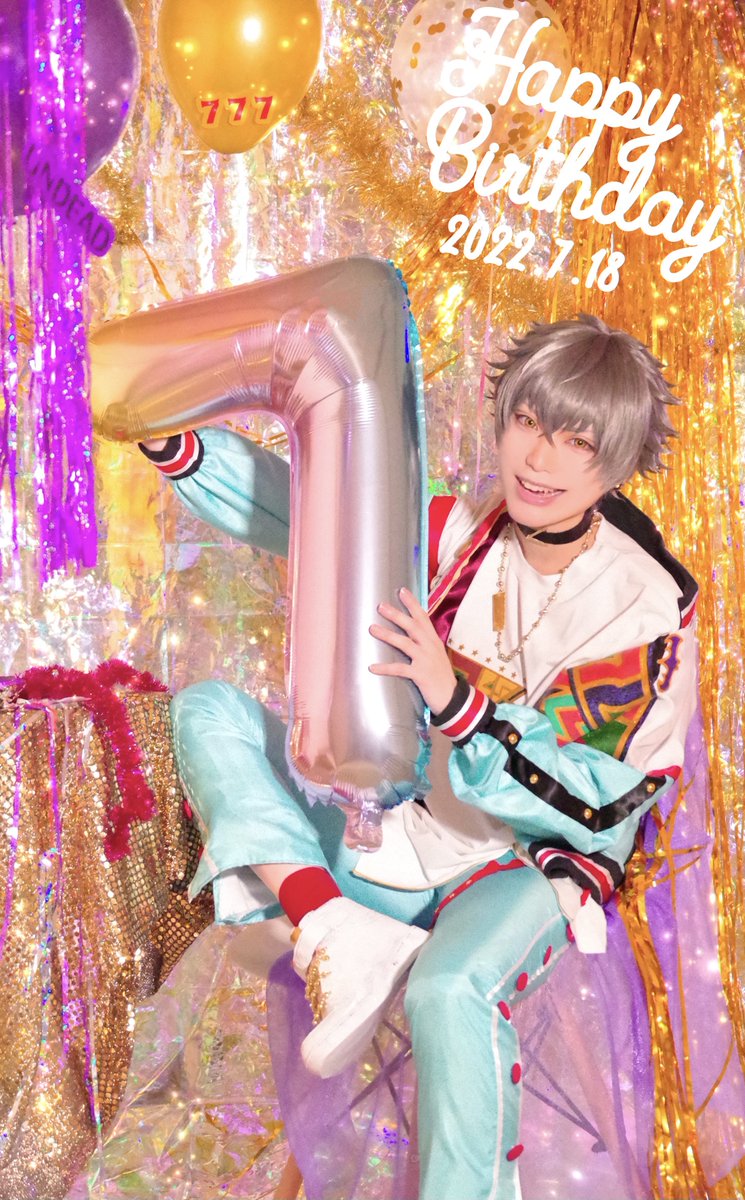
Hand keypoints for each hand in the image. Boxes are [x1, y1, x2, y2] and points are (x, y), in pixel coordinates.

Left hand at [369, 587, 457, 715]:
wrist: (452, 698)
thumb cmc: (440, 675)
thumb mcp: (435, 654)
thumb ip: (424, 642)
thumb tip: (410, 632)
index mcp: (433, 640)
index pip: (423, 617)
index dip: (412, 603)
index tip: (401, 590)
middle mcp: (430, 646)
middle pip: (412, 626)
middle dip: (396, 615)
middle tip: (380, 606)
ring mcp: (426, 660)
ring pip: (405, 643)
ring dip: (388, 635)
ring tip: (372, 628)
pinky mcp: (420, 675)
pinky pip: (400, 669)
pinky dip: (385, 668)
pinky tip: (372, 667)